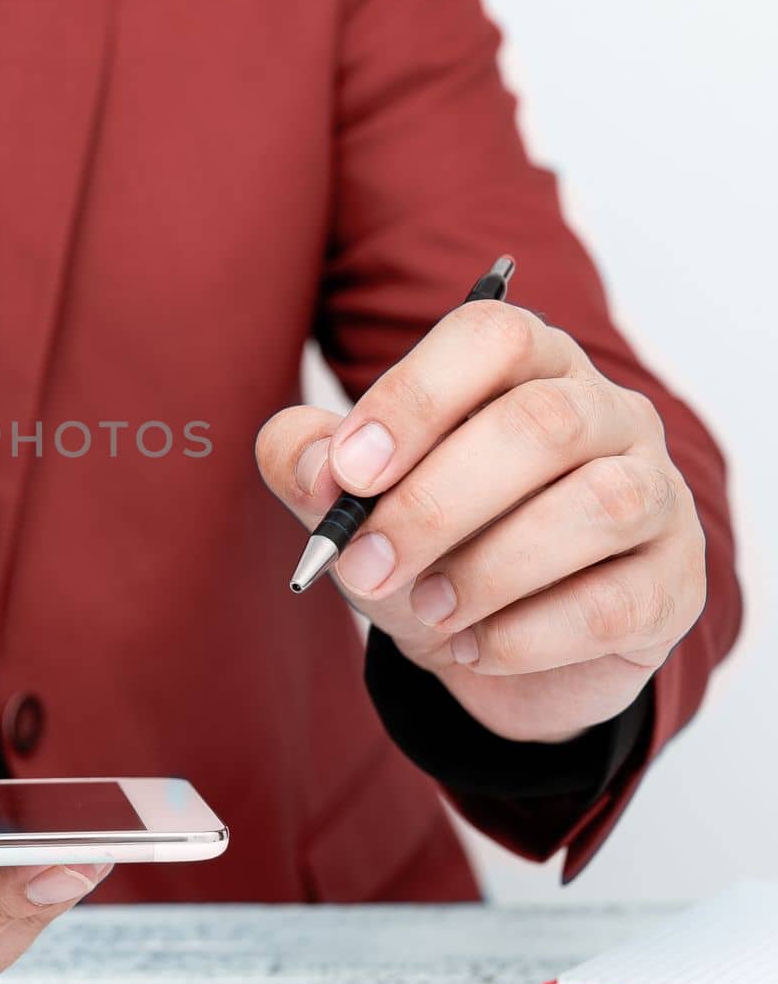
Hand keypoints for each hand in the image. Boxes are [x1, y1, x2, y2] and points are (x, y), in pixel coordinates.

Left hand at [256, 301, 706, 744]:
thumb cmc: (423, 542)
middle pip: (542, 424)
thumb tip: (314, 467)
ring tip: (425, 609)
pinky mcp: (674, 584)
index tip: (349, 472)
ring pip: (598, 507)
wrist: (483, 643)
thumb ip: (309, 463)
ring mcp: (656, 494)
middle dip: (436, 503)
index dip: (416, 399)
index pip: (491, 337)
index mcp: (525, 364)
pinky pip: (616, 603)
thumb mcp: (350, 501)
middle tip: (364, 564)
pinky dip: (527, 636)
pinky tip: (474, 646)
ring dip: (488, 570)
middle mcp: (606, 412)